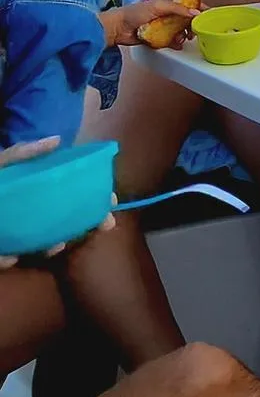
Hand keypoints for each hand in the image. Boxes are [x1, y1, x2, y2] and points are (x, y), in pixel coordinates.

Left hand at [0, 138, 115, 265]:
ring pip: (41, 240)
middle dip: (85, 222)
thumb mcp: (0, 164)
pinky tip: (11, 255)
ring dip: (52, 244)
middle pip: (62, 216)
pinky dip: (9, 257)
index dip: (93, 195)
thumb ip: (22, 152)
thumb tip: (57, 140)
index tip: (112, 201)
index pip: (68, 190)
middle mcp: (24, 209)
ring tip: (56, 245)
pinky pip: (6, 255)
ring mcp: (11, 229)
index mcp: (29, 190)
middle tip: (103, 226)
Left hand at [102, 0, 200, 47]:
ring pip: (180, 32)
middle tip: (195, 30)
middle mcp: (166, 16)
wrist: (117, 28)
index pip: (187, 5)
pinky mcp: (157, 39)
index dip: (198, 8)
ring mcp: (162, 28)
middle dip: (193, 25)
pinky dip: (176, 43)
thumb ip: (177, 9)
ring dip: (184, 35)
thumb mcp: (158, 6)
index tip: (208, 14)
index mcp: (167, 5)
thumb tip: (195, 12)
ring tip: (184, 38)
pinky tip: (178, 45)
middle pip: (186, 20)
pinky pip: (171, 41)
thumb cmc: (134, 13)